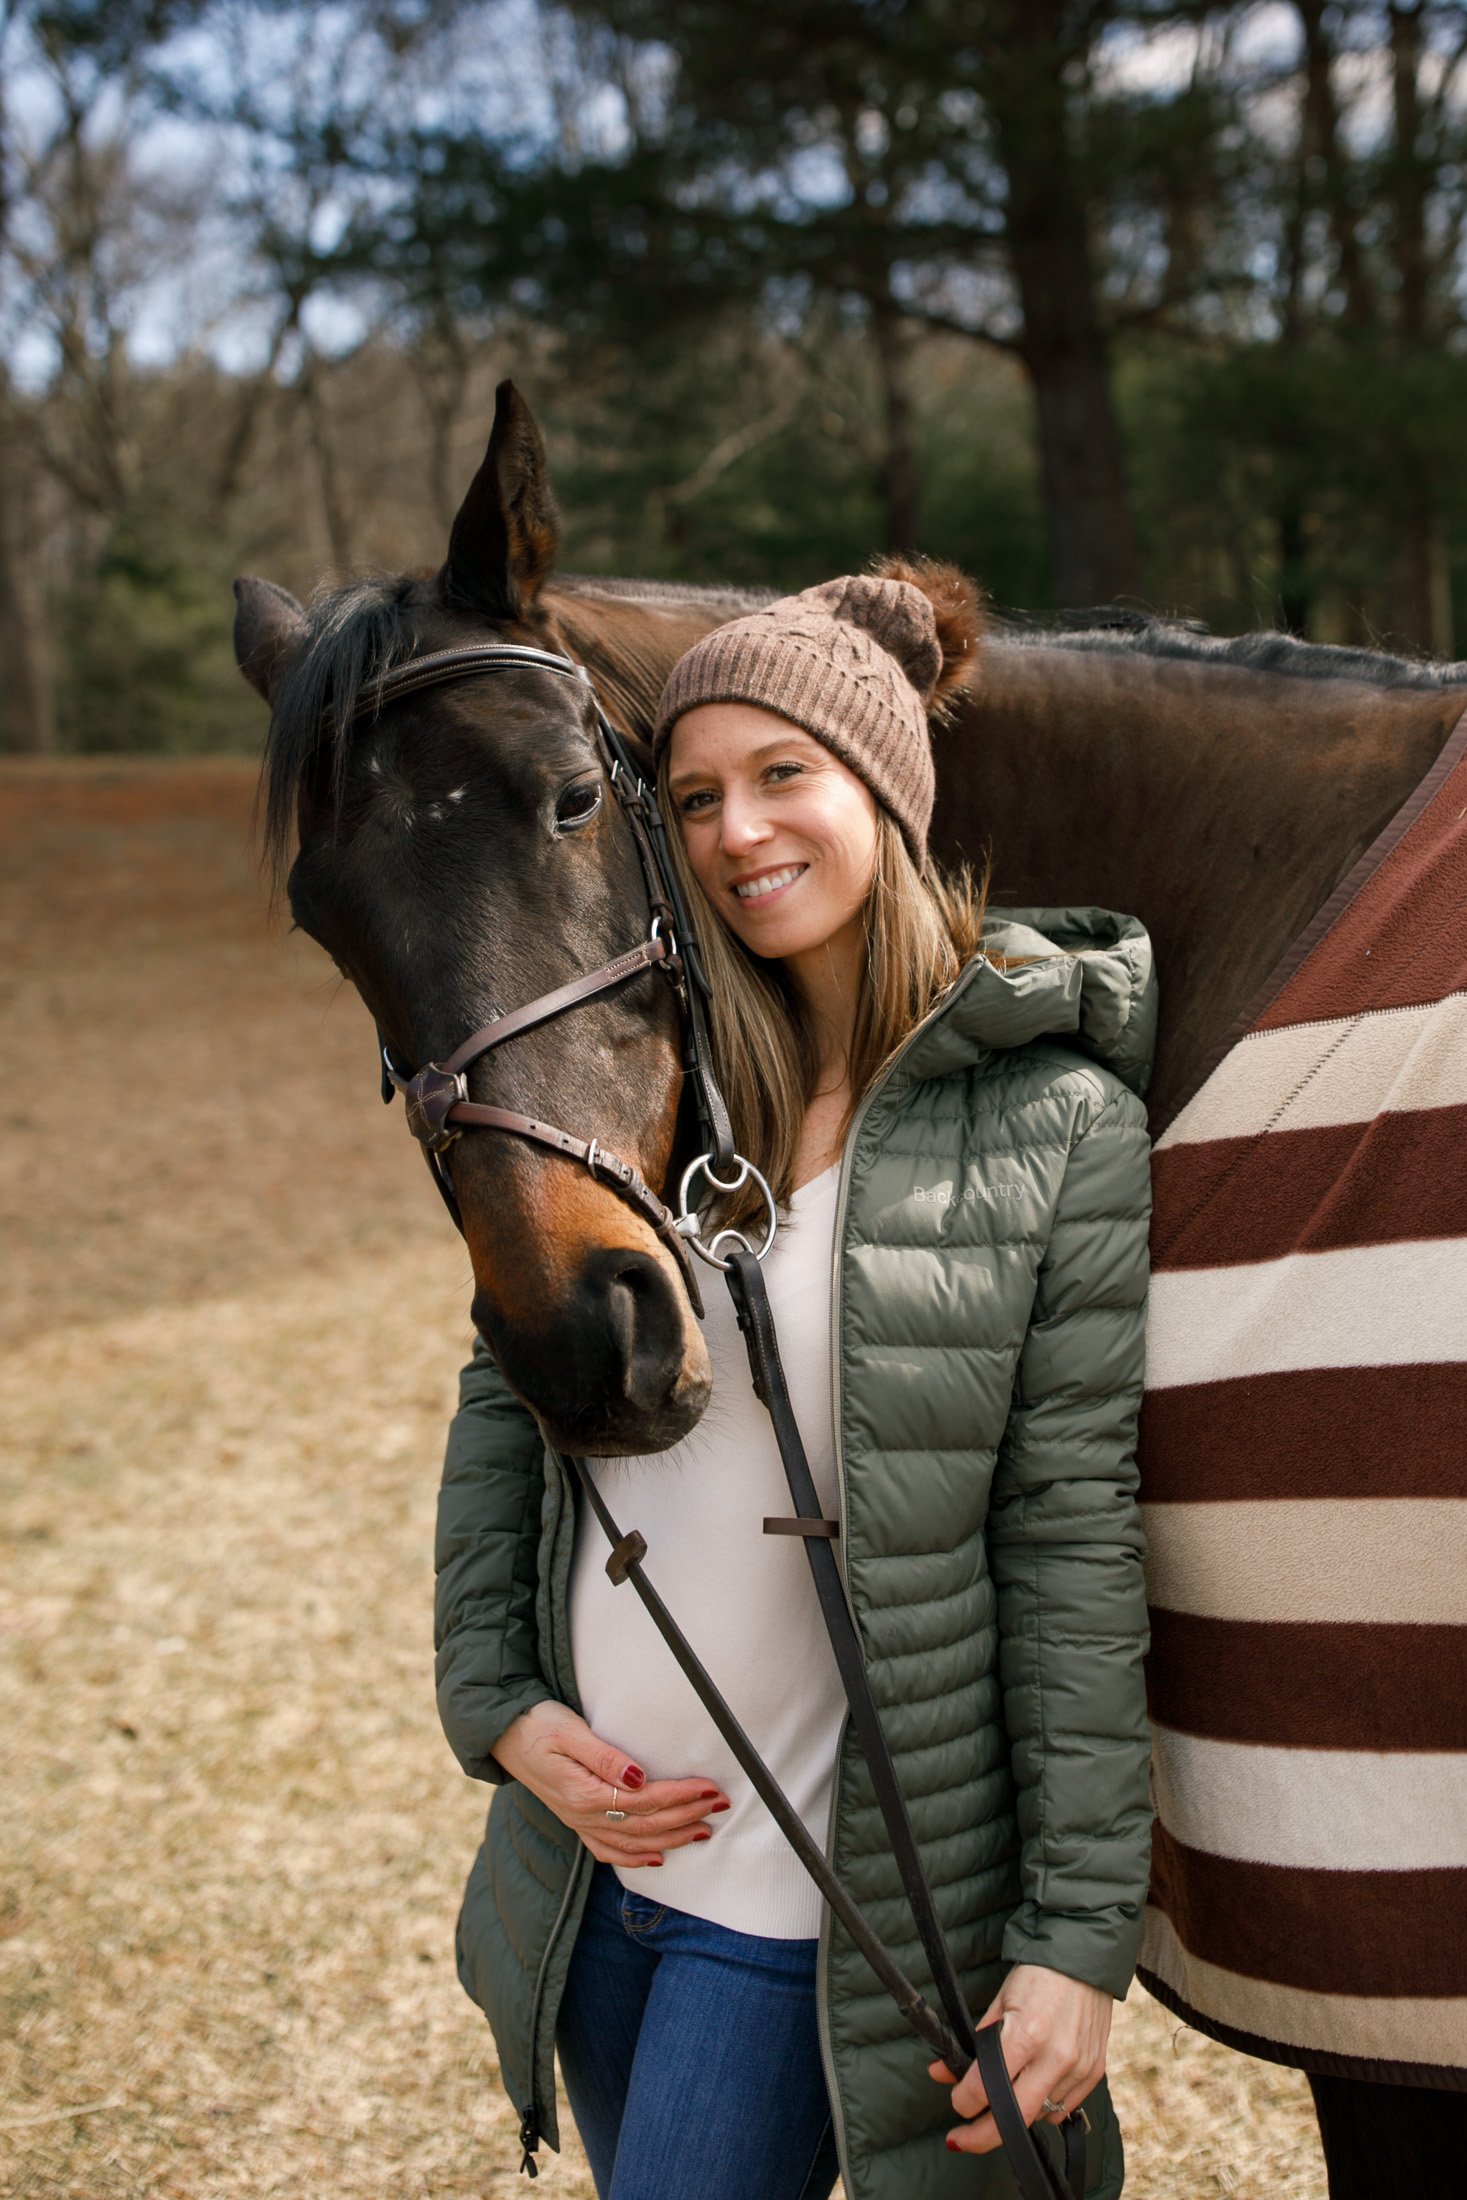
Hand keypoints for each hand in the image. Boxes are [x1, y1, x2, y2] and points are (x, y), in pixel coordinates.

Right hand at [491, 1701, 728, 1866]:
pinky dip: (636, 1857)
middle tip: (720, 1805)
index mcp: (585, 1794)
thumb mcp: (568, 1731)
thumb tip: (639, 1777)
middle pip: (645, 1825)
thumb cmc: (536, 1725)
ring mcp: (578, 1821)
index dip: (681, 1796)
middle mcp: (583, 1815)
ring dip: (671, 1839)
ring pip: (633, 1842)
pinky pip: (609, 1850)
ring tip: (703, 1831)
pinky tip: (656, 1858)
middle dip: (686, 1817)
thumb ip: (604, 1757)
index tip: (711, 1788)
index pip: (646, 1801)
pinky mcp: (575, 1819)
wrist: (501, 1735)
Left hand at [928, 1964, 1111, 2155]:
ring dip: (1014, 2116)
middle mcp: (1056, 2057)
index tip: (957, 2102)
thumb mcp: (999, 2002)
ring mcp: (1079, 2068)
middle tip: (962, 2139)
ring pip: (1039, 2116)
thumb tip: (941, 2073)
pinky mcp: (1094, 2072)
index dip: (964, 2100)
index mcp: (1027, 2033)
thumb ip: (975, 2042)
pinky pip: (1064, 2109)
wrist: (1084, 1958)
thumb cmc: (1037, 1976)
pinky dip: (1043, 2108)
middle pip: (1015, 2117)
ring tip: (998, 2104)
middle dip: (982, 2135)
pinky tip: (1029, 2092)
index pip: (987, 2086)